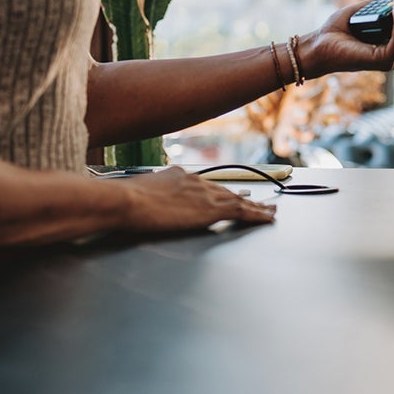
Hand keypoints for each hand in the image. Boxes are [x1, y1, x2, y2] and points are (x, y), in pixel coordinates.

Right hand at [117, 167, 276, 230]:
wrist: (126, 200)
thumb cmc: (122, 200)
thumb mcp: (138, 193)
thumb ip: (148, 196)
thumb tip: (143, 202)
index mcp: (177, 175)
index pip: (205, 185)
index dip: (221, 191)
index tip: (230, 193)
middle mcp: (194, 181)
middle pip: (224, 190)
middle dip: (242, 197)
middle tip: (259, 202)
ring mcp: (204, 193)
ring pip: (238, 200)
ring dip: (256, 206)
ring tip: (270, 212)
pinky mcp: (210, 209)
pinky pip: (241, 211)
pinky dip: (256, 214)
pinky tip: (266, 218)